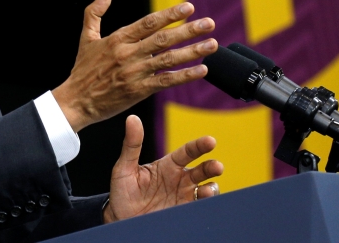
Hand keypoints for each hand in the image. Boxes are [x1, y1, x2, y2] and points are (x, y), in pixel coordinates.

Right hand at [52, 0, 216, 131]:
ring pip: (168, 60)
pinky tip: (201, 70)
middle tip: (209, 23)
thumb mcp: (86, 37)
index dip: (170, 14)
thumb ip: (95, 12)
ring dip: (193, 51)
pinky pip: (166, 81)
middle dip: (189, 30)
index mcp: (117, 39)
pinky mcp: (138, 91)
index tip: (189, 7)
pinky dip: (184, 76)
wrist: (76, 101)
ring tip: (212, 45)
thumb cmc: (82, 69)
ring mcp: (134, 73)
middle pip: (163, 39)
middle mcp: (128, 54)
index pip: (148, 23)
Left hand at [103, 115, 222, 222]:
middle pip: (203, 170)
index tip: (210, 141)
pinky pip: (200, 208)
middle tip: (217, 167)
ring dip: (211, 189)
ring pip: (207, 189)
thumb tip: (132, 118)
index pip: (188, 151)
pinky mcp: (184, 213)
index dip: (199, 146)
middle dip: (212, 167)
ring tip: (206, 191)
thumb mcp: (124, 168)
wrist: (121, 220)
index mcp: (168, 165)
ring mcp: (184, 196)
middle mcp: (180, 179)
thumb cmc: (123, 191)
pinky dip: (205, 206)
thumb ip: (132, 145)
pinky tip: (202, 205)